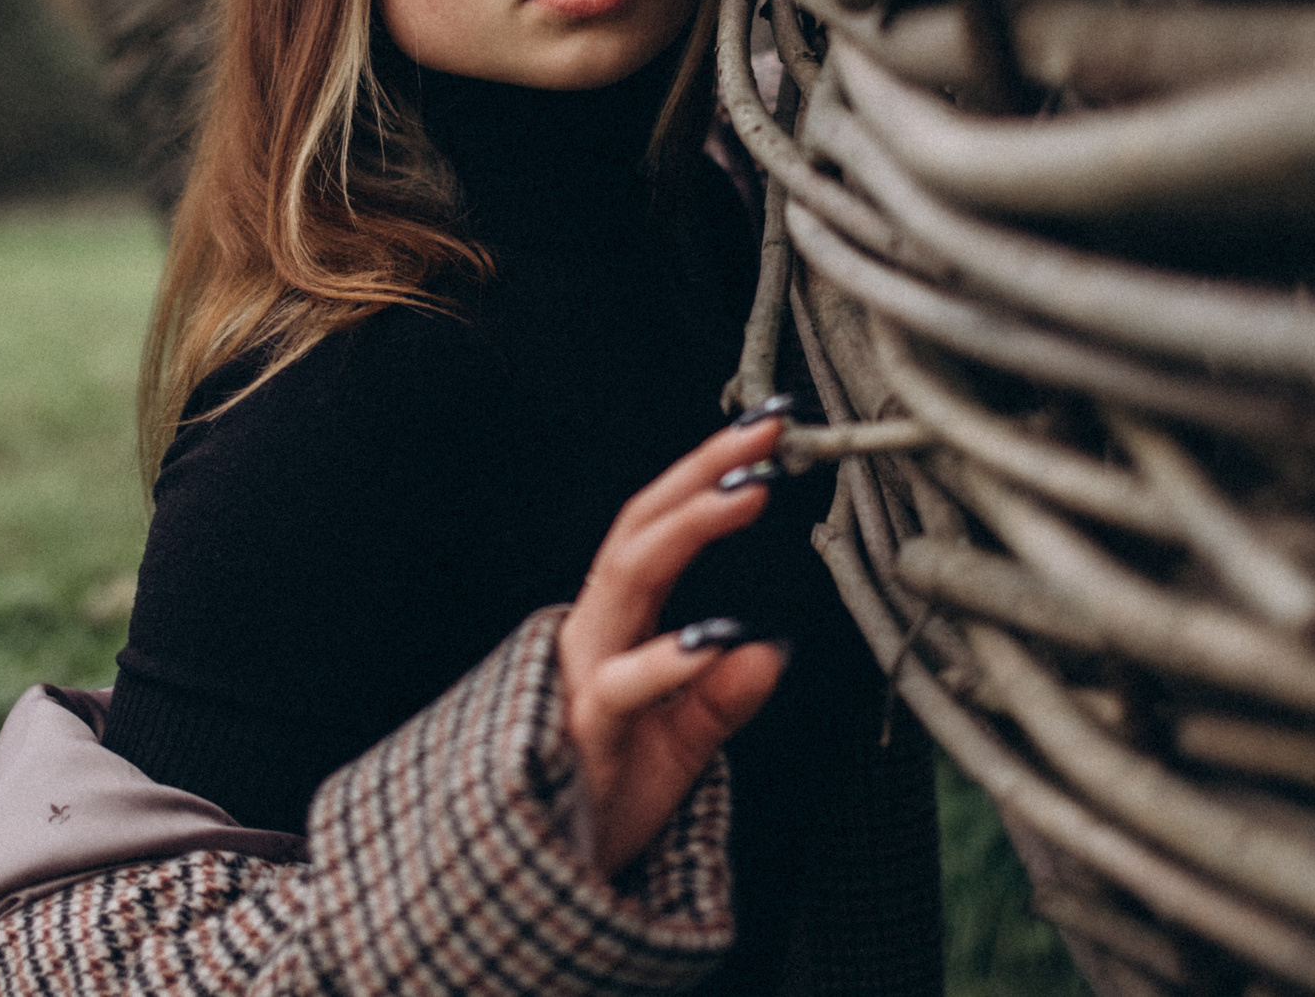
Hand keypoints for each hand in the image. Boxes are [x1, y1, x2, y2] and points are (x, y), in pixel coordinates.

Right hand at [555, 411, 790, 876]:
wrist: (542, 886)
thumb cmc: (609, 800)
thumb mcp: (684, 744)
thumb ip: (722, 696)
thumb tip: (772, 648)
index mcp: (614, 628)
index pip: (656, 529)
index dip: (705, 473)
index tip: (768, 427)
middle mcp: (591, 637)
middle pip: (639, 530)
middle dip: (700, 473)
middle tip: (765, 432)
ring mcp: (583, 680)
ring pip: (626, 580)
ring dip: (689, 528)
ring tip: (750, 493)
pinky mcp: (586, 735)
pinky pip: (626, 686)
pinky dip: (673, 658)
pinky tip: (720, 634)